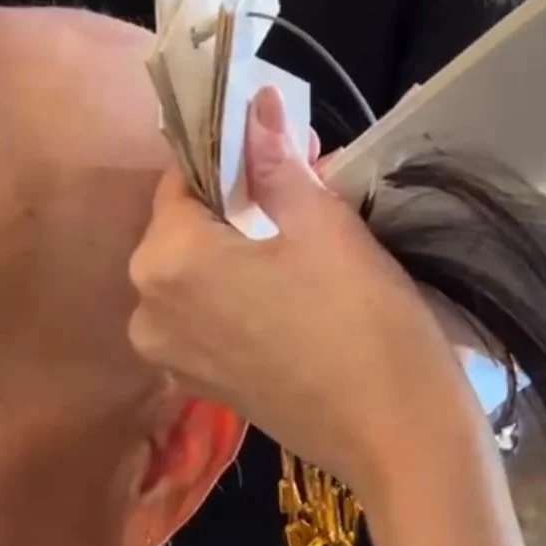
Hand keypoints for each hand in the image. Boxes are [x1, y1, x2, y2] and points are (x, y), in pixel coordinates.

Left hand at [129, 88, 486, 495]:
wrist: (396, 438)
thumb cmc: (363, 322)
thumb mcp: (322, 226)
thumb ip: (274, 164)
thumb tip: (253, 106)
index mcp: (165, 261)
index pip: (182, 178)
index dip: (234, 155)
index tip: (288, 151)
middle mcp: (148, 309)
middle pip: (184, 227)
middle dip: (238, 201)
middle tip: (308, 189)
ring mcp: (171, 354)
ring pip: (197, 272)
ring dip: (241, 247)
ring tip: (308, 238)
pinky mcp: (200, 384)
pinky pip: (208, 315)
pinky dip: (240, 292)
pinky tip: (295, 289)